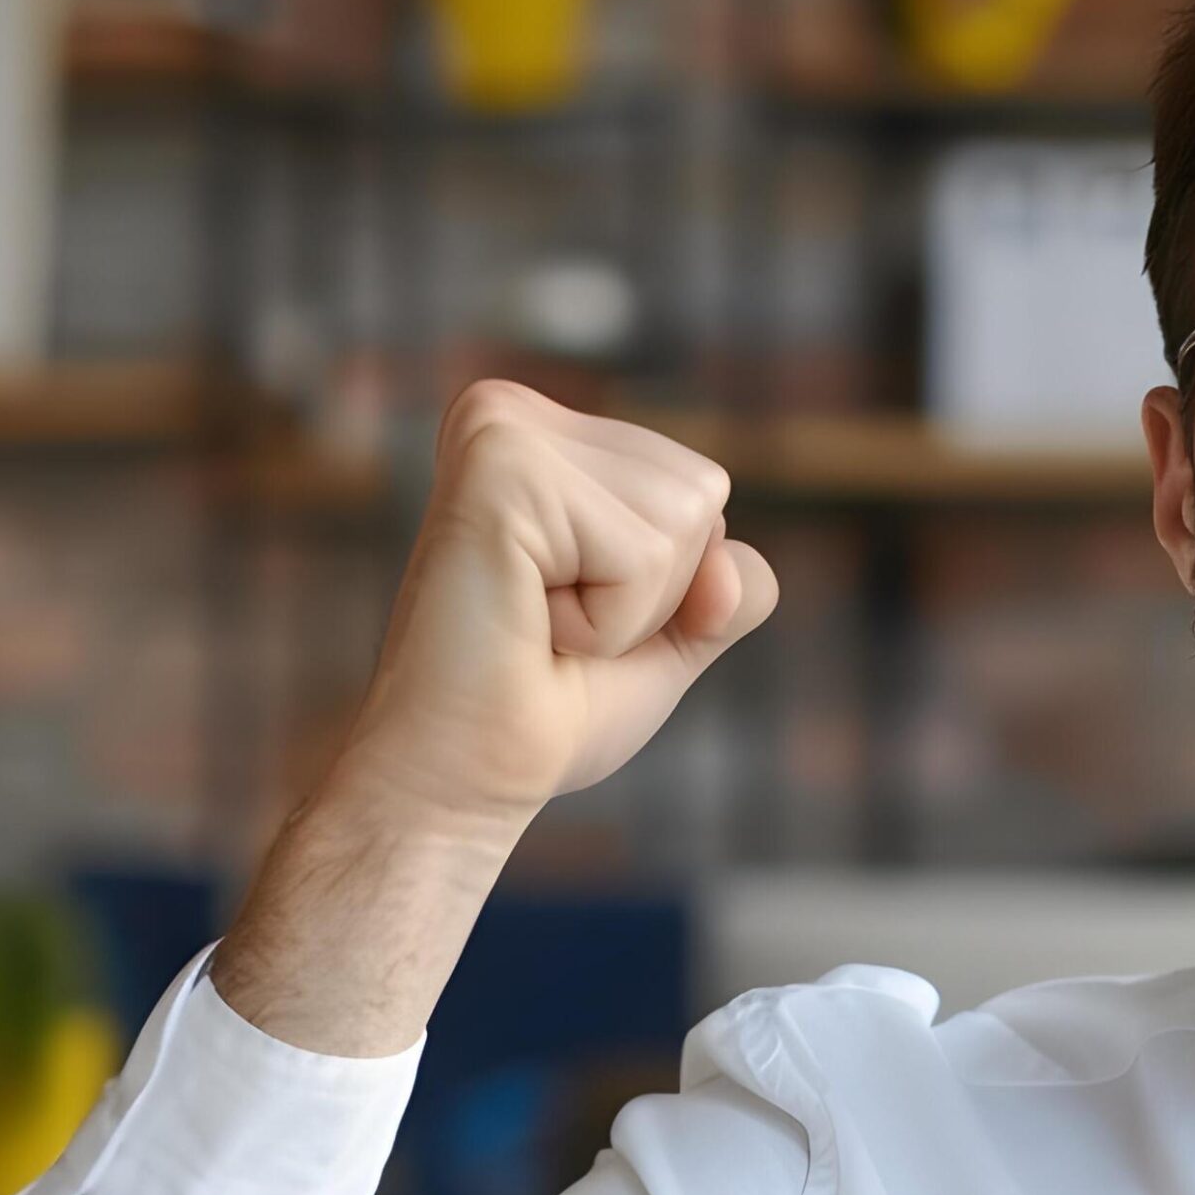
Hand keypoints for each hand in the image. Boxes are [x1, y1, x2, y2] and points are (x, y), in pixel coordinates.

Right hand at [219, 381, 778, 1055]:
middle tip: (547, 628)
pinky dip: (607, 622)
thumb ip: (732, 582)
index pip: (702, 489)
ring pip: (682, 520)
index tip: (567, 617)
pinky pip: (642, 553)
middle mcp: (518, 414)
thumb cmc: (546, 710)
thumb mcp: (670, 634)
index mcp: (549, 436)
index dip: (669, 587)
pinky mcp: (501, 467)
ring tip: (533, 625)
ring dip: (626, 611)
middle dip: (652, 594)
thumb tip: (729, 564)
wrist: (462, 779)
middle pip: (703, 492)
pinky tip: (525, 624)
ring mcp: (505, 431)